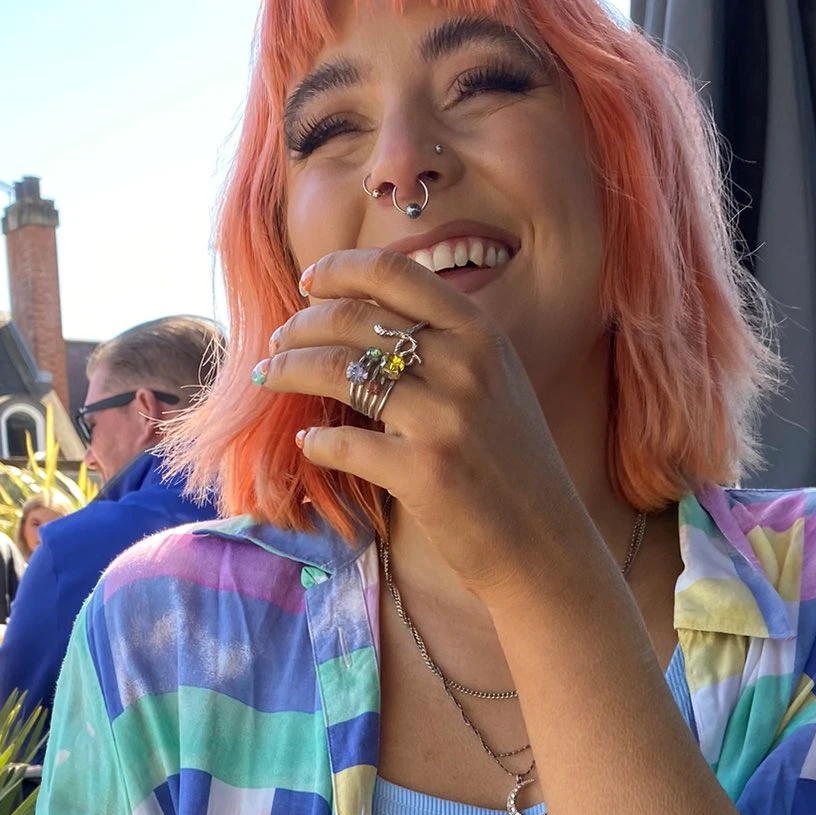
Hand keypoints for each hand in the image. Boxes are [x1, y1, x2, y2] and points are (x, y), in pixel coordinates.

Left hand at [259, 247, 594, 598]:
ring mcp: (444, 418)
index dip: (340, 269)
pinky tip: (310, 443)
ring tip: (271, 377)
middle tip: (279, 342)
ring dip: (290, 370)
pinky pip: (342, 442)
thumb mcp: (496, 384)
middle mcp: (464, 365)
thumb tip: (366, 318)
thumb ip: (446, 346)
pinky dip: (315, 441)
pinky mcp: (423, 472)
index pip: (395, 272)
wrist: (544, 545)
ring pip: (337, 371)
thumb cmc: (512, 466)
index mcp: (481, 334)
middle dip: (301, 326)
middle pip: (354, 318)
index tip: (309, 282)